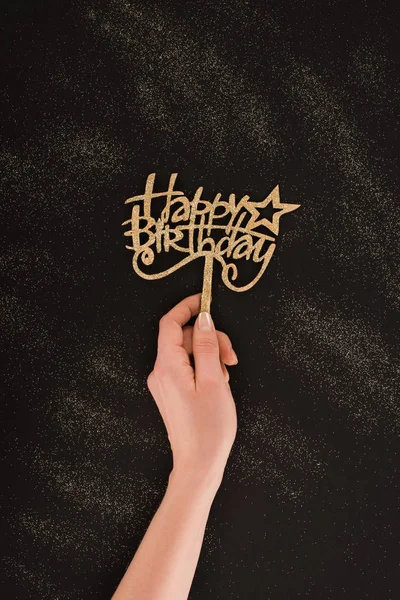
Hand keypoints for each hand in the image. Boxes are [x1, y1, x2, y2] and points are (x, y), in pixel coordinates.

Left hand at [146, 293, 237, 483]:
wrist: (198, 464)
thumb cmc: (209, 427)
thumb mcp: (214, 380)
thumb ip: (206, 346)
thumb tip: (203, 319)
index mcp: (167, 366)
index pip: (170, 323)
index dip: (187, 307)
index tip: (206, 300)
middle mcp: (160, 372)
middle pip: (184, 338)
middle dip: (210, 340)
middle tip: (231, 358)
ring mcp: (164, 383)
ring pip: (188, 353)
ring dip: (209, 356)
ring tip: (225, 377)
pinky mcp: (171, 392)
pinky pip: (187, 368)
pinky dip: (204, 368)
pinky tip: (217, 383)